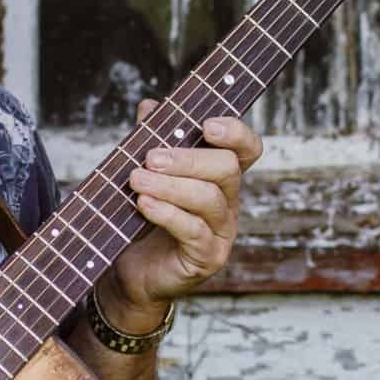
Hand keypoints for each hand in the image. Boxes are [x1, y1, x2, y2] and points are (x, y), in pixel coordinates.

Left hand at [99, 103, 263, 328]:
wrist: (132, 272)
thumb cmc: (143, 220)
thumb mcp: (146, 175)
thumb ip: (151, 141)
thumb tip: (150, 107)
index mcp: (219, 177)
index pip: (246, 149)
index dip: (236, 132)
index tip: (207, 125)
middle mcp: (228, 202)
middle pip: (227, 168)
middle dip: (188, 159)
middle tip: (151, 158)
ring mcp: (222, 231)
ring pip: (209, 198)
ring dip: (170, 186)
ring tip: (136, 180)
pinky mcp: (208, 257)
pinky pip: (194, 230)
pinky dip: (166, 213)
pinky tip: (143, 204)